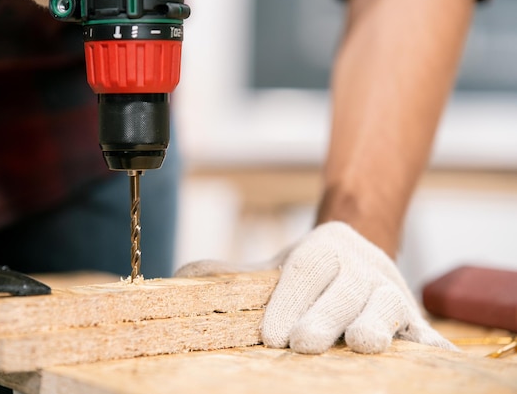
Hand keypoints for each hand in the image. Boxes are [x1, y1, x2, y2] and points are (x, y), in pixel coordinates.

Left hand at [176, 221, 455, 353]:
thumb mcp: (275, 268)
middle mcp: (362, 266)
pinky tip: (428, 361)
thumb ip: (234, 275)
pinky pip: (425, 334)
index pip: (306, 269)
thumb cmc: (312, 273)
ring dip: (375, 324)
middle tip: (301, 344)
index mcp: (325, 248)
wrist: (360, 256)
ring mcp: (392, 292)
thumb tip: (180, 277)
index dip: (288, 299)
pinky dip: (429, 349)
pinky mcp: (415, 321)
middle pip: (346, 288)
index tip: (269, 335)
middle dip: (325, 315)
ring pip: (386, 305)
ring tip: (362, 344)